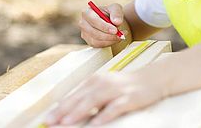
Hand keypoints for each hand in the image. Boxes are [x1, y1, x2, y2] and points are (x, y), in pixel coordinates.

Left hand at [45, 70, 166, 125]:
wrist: (153, 78)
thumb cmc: (126, 85)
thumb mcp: (106, 87)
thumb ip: (90, 96)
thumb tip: (70, 111)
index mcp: (95, 80)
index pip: (74, 95)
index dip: (60, 107)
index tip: (47, 118)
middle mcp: (103, 83)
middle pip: (80, 98)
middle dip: (63, 111)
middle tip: (50, 122)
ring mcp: (116, 90)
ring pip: (94, 101)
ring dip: (78, 112)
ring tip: (66, 123)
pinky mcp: (129, 97)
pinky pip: (114, 108)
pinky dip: (104, 116)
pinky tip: (95, 124)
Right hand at [79, 3, 126, 46]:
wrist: (111, 20)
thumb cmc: (111, 13)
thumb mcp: (116, 8)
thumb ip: (116, 13)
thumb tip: (117, 21)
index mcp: (87, 12)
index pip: (94, 20)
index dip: (104, 26)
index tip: (115, 30)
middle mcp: (83, 23)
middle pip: (94, 32)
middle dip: (108, 36)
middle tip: (120, 35)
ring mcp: (85, 33)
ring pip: (96, 41)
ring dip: (110, 40)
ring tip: (120, 36)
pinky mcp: (89, 41)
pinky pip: (98, 45)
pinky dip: (108, 43)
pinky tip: (115, 39)